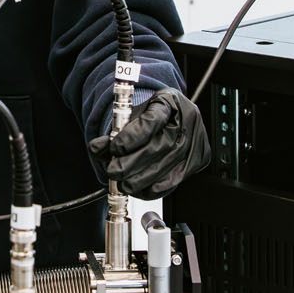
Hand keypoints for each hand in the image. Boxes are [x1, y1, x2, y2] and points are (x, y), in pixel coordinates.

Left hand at [89, 91, 212, 196]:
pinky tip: (140, 189)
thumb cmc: (154, 114)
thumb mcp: (135, 114)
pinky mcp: (197, 160)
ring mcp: (195, 142)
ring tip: (123, 184)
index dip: (132, 137)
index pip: (151, 120)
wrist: (177, 115)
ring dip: (141, 179)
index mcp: (169, 102)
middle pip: (159, 146)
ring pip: (167, 166)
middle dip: (132, 163)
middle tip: (114, 172)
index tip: (115, 148)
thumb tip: (96, 148)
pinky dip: (154, 188)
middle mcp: (186, 121)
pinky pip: (175, 179)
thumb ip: (116, 130)